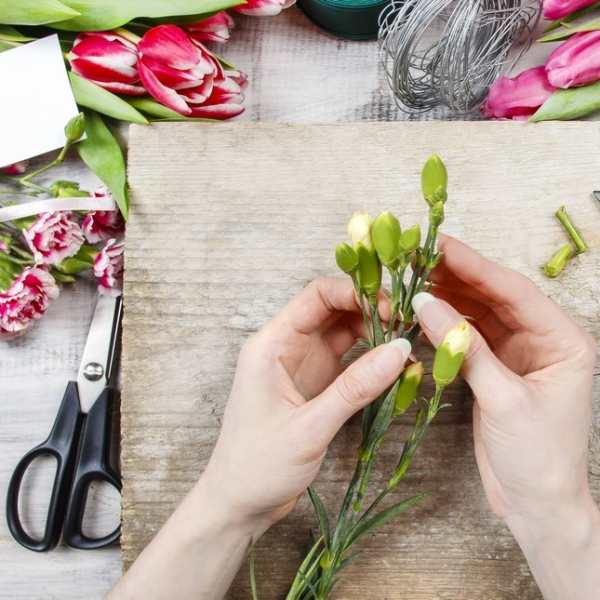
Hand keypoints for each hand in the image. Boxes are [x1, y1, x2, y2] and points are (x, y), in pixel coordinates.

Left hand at [202, 277, 410, 532]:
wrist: (238, 503)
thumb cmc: (258, 465)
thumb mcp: (309, 427)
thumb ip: (354, 388)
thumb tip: (400, 350)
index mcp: (271, 344)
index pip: (314, 296)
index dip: (353, 292)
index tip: (390, 306)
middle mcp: (286, 347)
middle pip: (332, 310)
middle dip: (370, 310)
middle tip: (407, 324)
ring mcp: (301, 365)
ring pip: (342, 333)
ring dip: (374, 334)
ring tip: (407, 343)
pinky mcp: (314, 385)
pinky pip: (347, 361)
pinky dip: (370, 360)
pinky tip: (394, 367)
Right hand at [411, 235, 599, 599]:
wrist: (534, 503)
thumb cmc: (537, 456)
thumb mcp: (504, 399)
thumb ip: (465, 349)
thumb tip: (425, 304)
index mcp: (563, 340)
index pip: (515, 292)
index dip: (476, 267)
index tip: (440, 246)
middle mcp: (542, 339)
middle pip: (494, 297)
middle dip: (456, 277)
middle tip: (417, 257)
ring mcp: (516, 352)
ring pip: (477, 313)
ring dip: (446, 297)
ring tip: (411, 278)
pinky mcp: (494, 368)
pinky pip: (466, 336)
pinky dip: (444, 324)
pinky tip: (421, 311)